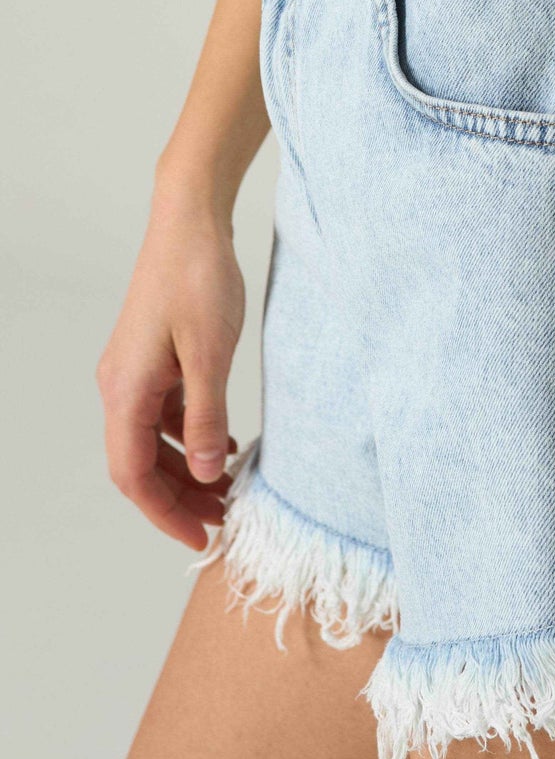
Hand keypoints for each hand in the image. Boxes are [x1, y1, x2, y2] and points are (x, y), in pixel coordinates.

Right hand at [96, 187, 244, 550]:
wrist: (190, 221)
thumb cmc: (198, 278)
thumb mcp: (211, 354)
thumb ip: (207, 417)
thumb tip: (205, 471)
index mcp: (126, 391)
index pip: (133, 475)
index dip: (165, 512)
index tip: (201, 537)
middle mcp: (120, 385)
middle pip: (140, 463)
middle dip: (180, 496)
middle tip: (225, 517)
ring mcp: (134, 370)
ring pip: (152, 439)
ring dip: (186, 466)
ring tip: (229, 485)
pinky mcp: (152, 356)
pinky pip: (164, 411)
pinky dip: (190, 432)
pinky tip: (225, 439)